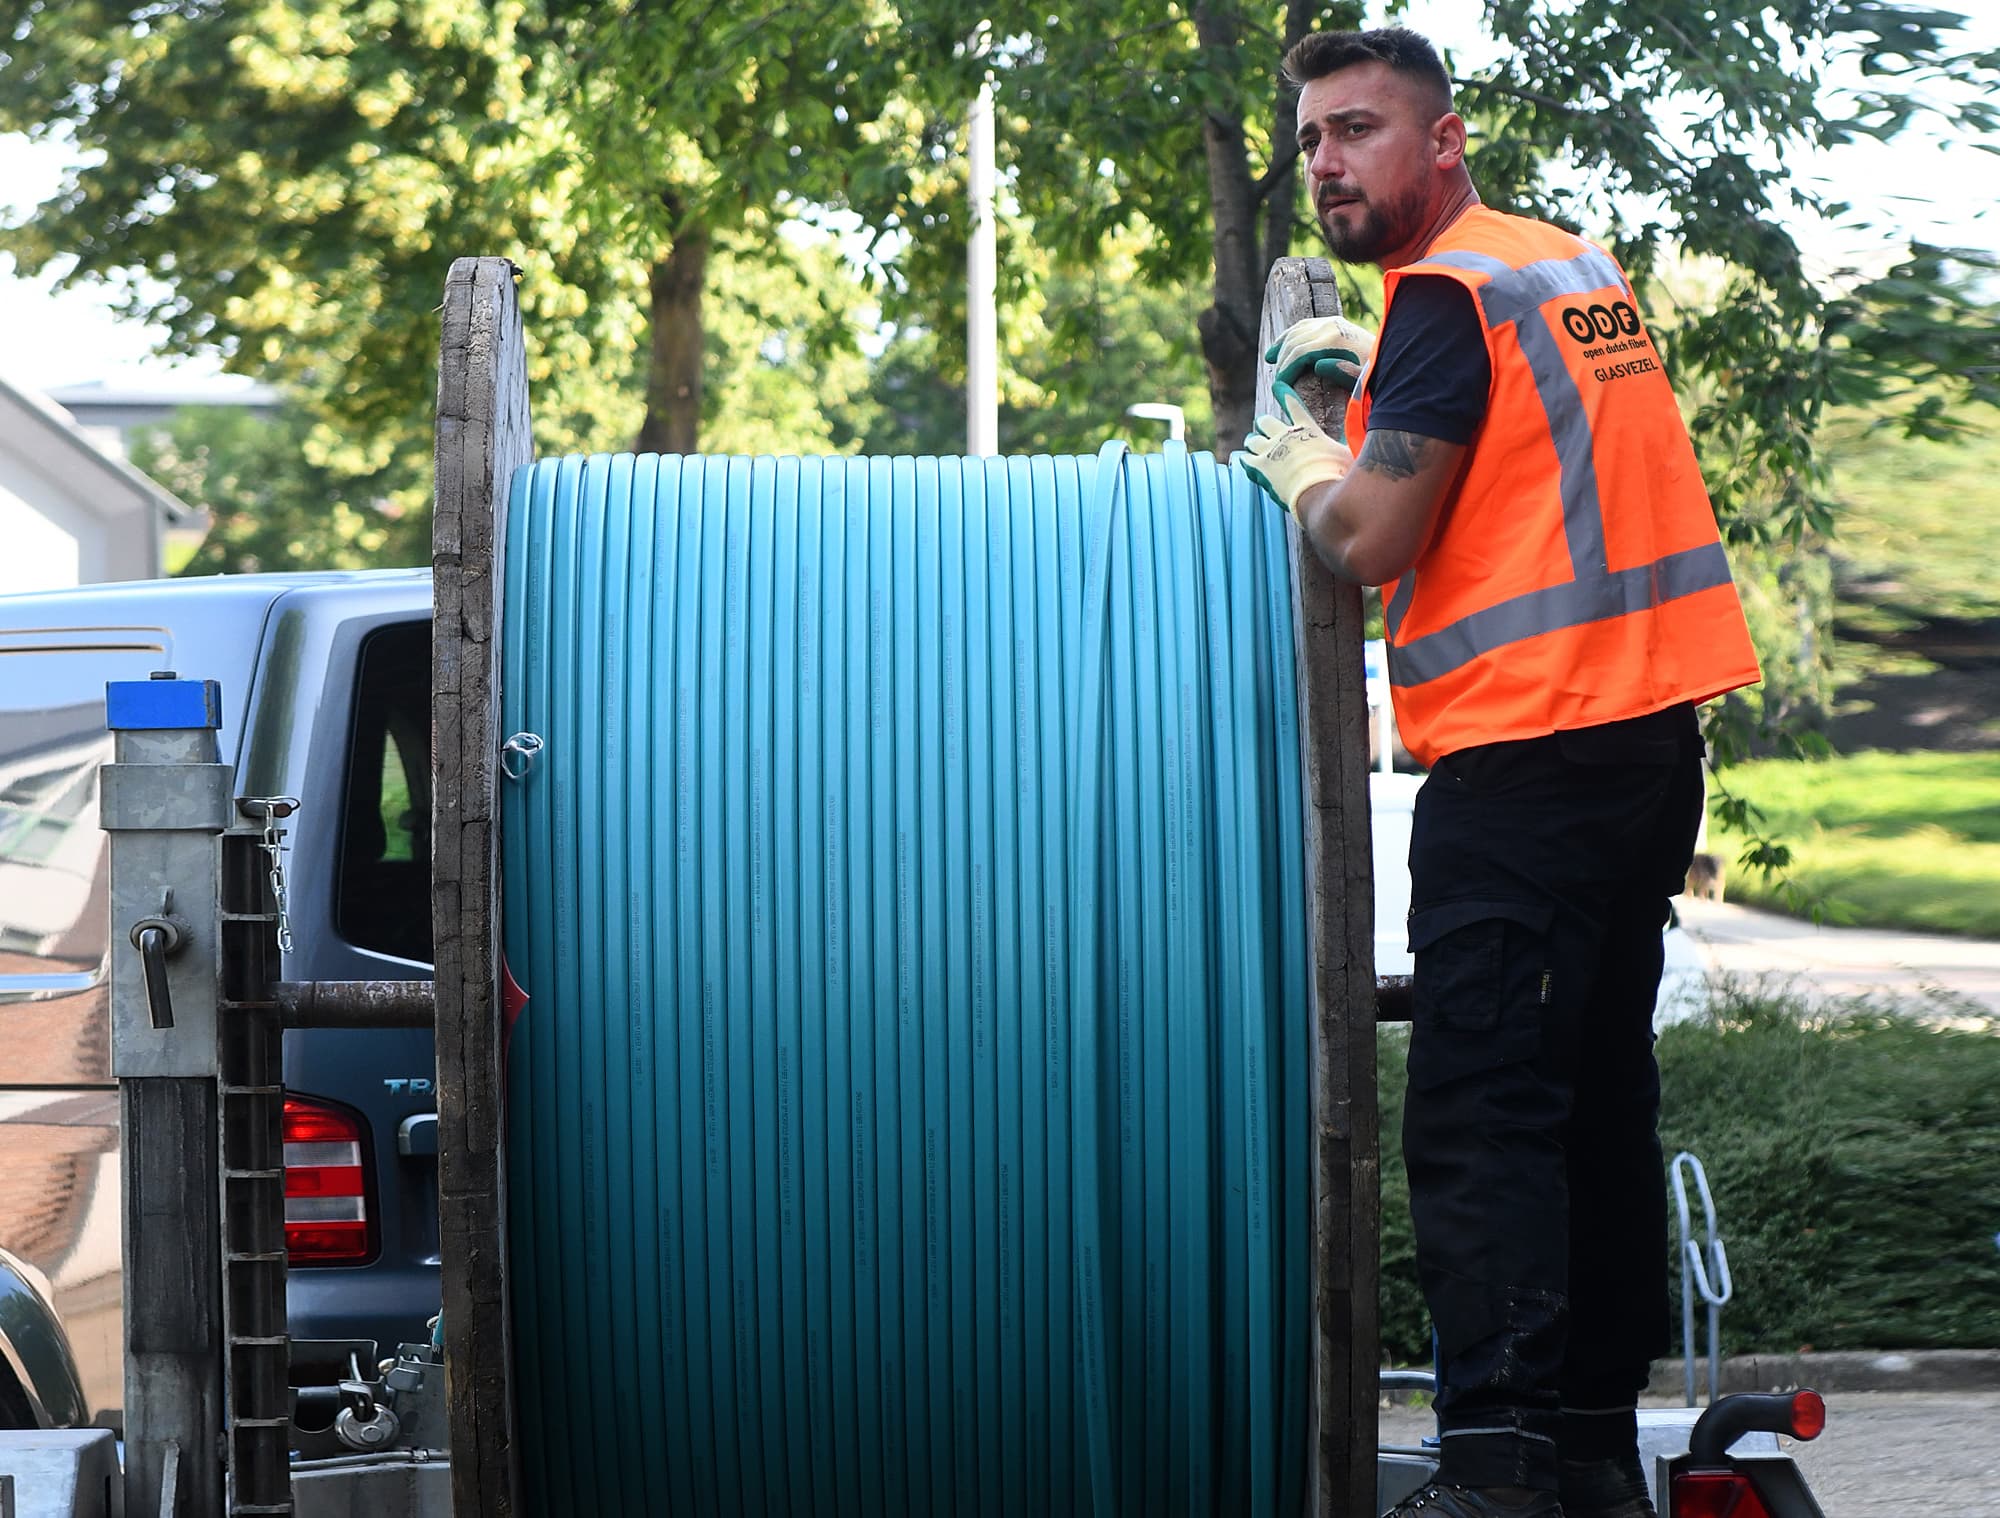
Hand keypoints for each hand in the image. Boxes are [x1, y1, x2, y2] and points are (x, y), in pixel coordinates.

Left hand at [1241, 391, 1351, 512]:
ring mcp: (1270, 452)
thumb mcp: (1350, 450)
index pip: (1293, 404)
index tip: (1277, 386)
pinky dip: (1246, 460)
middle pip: (1266, 422)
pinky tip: (1245, 461)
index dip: (1284, 394)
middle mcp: (1285, 436)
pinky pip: (1245, 460)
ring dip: (1254, 442)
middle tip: (1264, 428)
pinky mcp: (1259, 469)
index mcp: (1306, 429)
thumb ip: (1352, 436)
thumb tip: (1370, 425)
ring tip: (1253, 446)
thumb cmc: (1339, 474)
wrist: (1320, 493)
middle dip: (1265, 425)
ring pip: (1252, 440)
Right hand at [1265, 315, 1374, 389]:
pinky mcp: (1332, 321)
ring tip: (1271, 363)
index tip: (1278, 386)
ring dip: (1281, 347)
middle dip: (1282, 362)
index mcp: (1336, 340)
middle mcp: (1331, 325)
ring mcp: (1331, 321)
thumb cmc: (1377, 374)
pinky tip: (1279, 347)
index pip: (1299, 352)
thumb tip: (1316, 364)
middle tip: (1277, 382)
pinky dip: (1288, 336)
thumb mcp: (1364, 380)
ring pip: (1295, 331)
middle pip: (1294, 342)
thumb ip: (1344, 373)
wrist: (1395, 355)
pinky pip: (1303, 326)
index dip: (1285, 370)